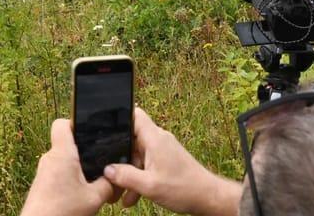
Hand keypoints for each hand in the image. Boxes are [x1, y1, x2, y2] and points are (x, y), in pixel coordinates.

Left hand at [20, 118, 115, 215]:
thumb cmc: (62, 213)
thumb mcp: (94, 199)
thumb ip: (108, 185)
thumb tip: (116, 178)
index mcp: (62, 155)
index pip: (62, 124)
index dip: (76, 123)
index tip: (91, 131)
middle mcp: (49, 159)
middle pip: (67, 145)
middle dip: (84, 153)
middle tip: (100, 163)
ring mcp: (44, 172)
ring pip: (64, 161)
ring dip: (78, 169)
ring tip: (93, 184)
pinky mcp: (42, 185)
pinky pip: (59, 174)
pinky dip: (71, 180)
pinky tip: (81, 195)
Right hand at [102, 108, 240, 215]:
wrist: (208, 198)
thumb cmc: (185, 189)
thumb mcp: (149, 185)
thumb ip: (125, 177)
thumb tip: (108, 170)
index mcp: (154, 138)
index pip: (134, 114)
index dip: (118, 119)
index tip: (105, 131)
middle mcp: (158, 140)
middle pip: (131, 139)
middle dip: (120, 157)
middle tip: (110, 173)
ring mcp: (163, 150)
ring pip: (138, 156)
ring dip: (129, 172)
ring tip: (121, 193)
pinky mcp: (166, 161)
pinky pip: (146, 164)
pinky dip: (139, 177)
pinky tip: (133, 195)